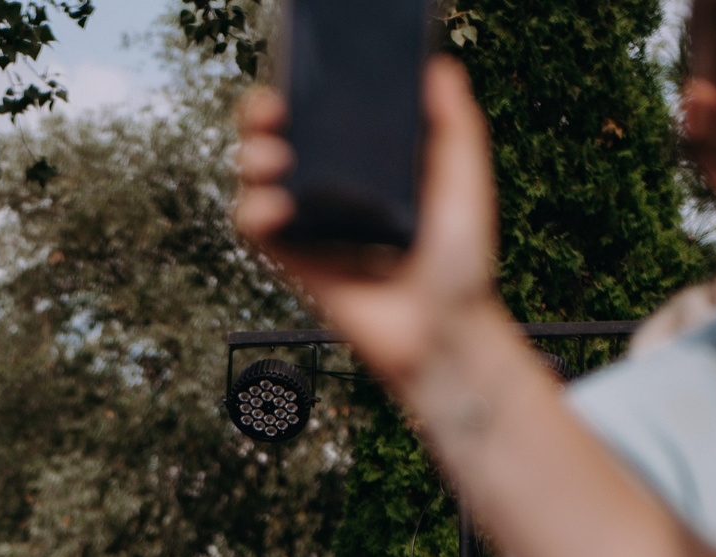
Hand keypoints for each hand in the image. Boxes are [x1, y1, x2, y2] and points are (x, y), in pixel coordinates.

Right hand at [233, 57, 505, 391]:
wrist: (441, 328)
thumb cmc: (461, 264)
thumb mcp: (464, 180)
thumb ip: (455, 123)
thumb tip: (438, 69)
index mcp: (370, 165)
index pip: (323, 117)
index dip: (301, 93)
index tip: (298, 82)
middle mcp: (334, 191)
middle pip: (278, 139)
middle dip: (260, 118)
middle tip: (270, 113)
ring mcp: (311, 225)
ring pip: (256, 180)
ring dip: (250, 159)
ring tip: (273, 160)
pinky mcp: (294, 261)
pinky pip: (255, 228)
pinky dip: (253, 210)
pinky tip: (278, 207)